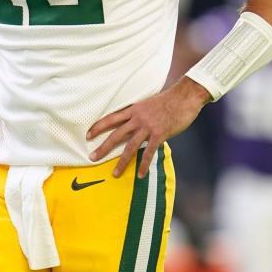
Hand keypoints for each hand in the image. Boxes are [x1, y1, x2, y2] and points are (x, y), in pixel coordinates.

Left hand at [87, 77, 209, 178]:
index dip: (98, 127)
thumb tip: (134, 124)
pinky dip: (143, 164)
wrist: (184, 97)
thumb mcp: (148, 104)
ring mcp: (148, 127)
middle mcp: (137, 119)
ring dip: (121, 162)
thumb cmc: (168, 100)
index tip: (88, 135)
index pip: (111, 119)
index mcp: (133, 110)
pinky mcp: (159, 134)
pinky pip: (149, 152)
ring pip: (130, 147)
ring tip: (115, 173)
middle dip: (103, 147)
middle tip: (92, 158)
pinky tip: (140, 174)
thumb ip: (139, 114)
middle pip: (116, 135)